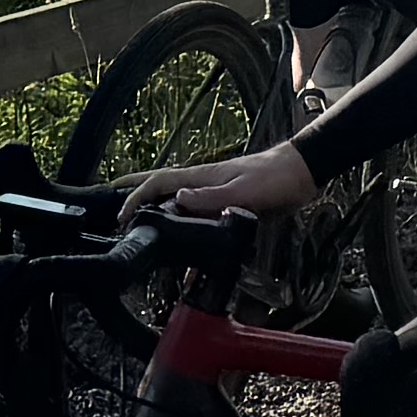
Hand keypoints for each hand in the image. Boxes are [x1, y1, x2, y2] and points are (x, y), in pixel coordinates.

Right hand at [130, 143, 313, 222]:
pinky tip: (183, 242)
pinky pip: (197, 215)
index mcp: (202, 176)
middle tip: (115, 216)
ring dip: (157, 211)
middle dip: (136, 197)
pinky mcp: (227, 204)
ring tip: (140, 230)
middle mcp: (202, 184)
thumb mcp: (242, 191)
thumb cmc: (274, 179)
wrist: (301, 174)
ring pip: (177, 203)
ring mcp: (214, 193)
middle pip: (161, 189)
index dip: (135, 196)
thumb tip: (176, 199)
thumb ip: (210, 198)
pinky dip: (184, 224)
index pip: (158, 182)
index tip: (121, 216)